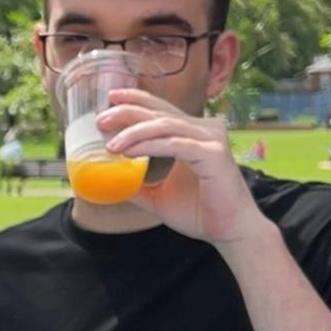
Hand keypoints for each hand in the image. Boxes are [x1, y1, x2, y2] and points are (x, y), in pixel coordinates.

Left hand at [98, 89, 269, 246]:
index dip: (136, 100)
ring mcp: (210, 139)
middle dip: (127, 112)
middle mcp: (204, 130)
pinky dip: (149, 145)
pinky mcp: (213, 154)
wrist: (230, 232)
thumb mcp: (160, 197)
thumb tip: (113, 184)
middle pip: (160, 112)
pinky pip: (174, 144)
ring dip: (134, 131)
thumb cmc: (201, 214)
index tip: (111, 98)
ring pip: (165, 125)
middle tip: (101, 119)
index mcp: (193, 135)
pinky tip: (129, 151)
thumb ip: (139, 186)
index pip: (161, 109)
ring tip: (111, 143)